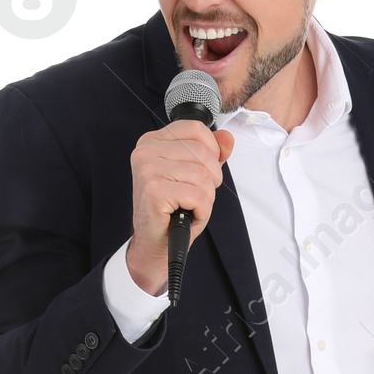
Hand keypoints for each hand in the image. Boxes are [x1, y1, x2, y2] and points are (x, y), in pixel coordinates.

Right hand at [125, 123, 234, 294]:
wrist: (156, 244)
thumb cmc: (173, 211)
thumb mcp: (196, 176)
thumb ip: (212, 153)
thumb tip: (227, 138)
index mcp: (153, 141)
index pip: (196, 129)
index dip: (212, 152)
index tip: (203, 172)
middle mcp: (146, 151)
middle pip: (203, 153)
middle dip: (210, 180)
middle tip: (193, 197)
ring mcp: (148, 170)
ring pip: (203, 175)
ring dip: (205, 198)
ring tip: (189, 207)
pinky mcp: (154, 191)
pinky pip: (197, 195)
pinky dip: (201, 211)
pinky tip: (187, 216)